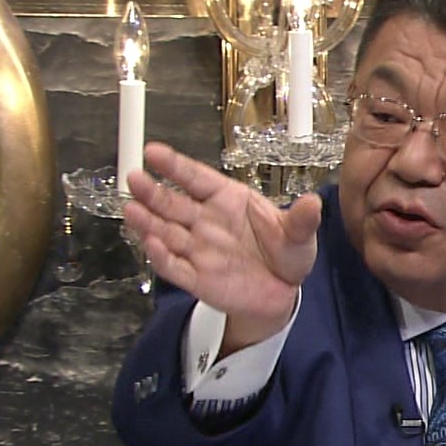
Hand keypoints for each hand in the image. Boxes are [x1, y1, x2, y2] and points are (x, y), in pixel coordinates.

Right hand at [124, 142, 320, 352]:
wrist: (282, 293)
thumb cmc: (286, 253)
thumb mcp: (299, 236)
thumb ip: (302, 220)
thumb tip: (314, 202)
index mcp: (228, 200)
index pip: (197, 178)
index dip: (175, 166)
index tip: (153, 152)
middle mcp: (206, 221)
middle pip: (172, 203)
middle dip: (151, 192)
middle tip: (133, 178)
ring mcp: (198, 249)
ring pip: (166, 232)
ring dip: (147, 222)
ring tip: (131, 209)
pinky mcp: (197, 278)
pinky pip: (174, 266)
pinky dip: (162, 257)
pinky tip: (151, 244)